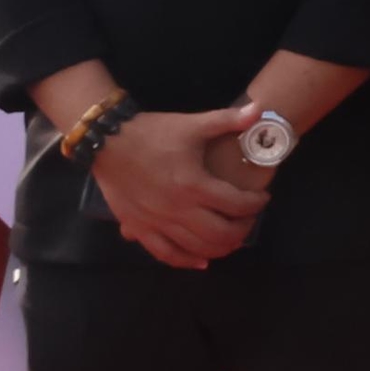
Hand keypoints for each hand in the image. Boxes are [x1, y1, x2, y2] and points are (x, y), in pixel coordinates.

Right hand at [90, 104, 268, 269]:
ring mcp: (156, 223)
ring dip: (219, 247)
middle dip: (242, 230)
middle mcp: (176, 209)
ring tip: (232, 239)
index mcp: (193, 185)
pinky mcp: (138, 228)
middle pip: (220, 233)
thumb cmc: (152, 133)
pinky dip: (185, 261)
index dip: (255, 204)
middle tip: (249, 220)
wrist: (107, 143)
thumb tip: (260, 108)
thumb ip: (228, 119)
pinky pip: (164, 254)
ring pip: (195, 248)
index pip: (236, 204)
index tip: (262, 199)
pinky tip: (200, 261)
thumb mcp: (192, 124)